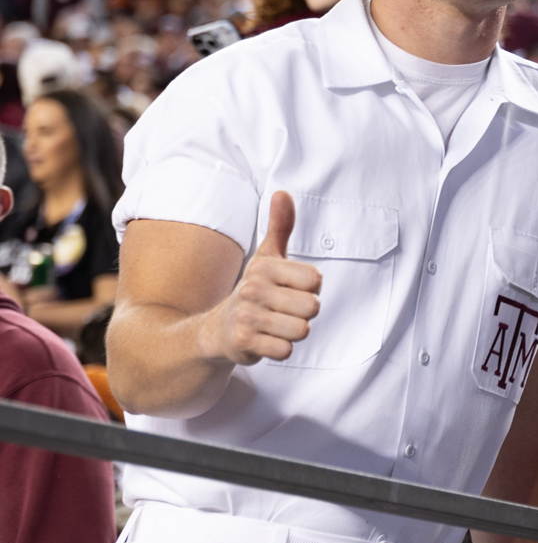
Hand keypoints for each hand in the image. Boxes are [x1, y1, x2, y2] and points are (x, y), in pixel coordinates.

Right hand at [198, 191, 322, 364]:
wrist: (217, 329)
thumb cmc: (254, 290)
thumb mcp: (267, 257)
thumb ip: (280, 226)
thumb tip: (282, 192)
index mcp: (264, 267)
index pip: (316, 280)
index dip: (311, 289)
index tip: (292, 289)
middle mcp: (253, 289)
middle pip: (312, 307)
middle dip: (304, 313)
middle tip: (284, 310)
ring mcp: (247, 316)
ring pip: (302, 330)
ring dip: (293, 332)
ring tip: (275, 325)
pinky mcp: (244, 342)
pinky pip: (286, 350)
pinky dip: (281, 349)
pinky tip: (266, 340)